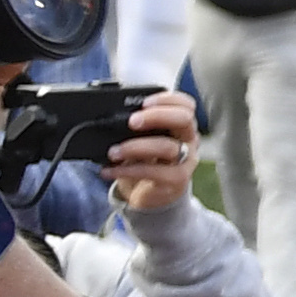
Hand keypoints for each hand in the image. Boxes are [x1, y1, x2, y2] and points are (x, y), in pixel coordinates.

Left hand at [103, 89, 196, 214]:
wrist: (149, 196)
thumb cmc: (145, 163)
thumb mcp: (141, 141)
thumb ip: (134, 128)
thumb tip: (107, 118)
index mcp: (180, 126)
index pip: (186, 105)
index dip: (167, 99)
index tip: (143, 103)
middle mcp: (188, 141)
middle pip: (184, 119)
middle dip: (157, 116)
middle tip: (132, 121)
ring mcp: (185, 161)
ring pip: (168, 147)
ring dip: (136, 147)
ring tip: (113, 152)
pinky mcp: (176, 181)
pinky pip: (154, 172)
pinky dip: (127, 170)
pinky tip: (109, 170)